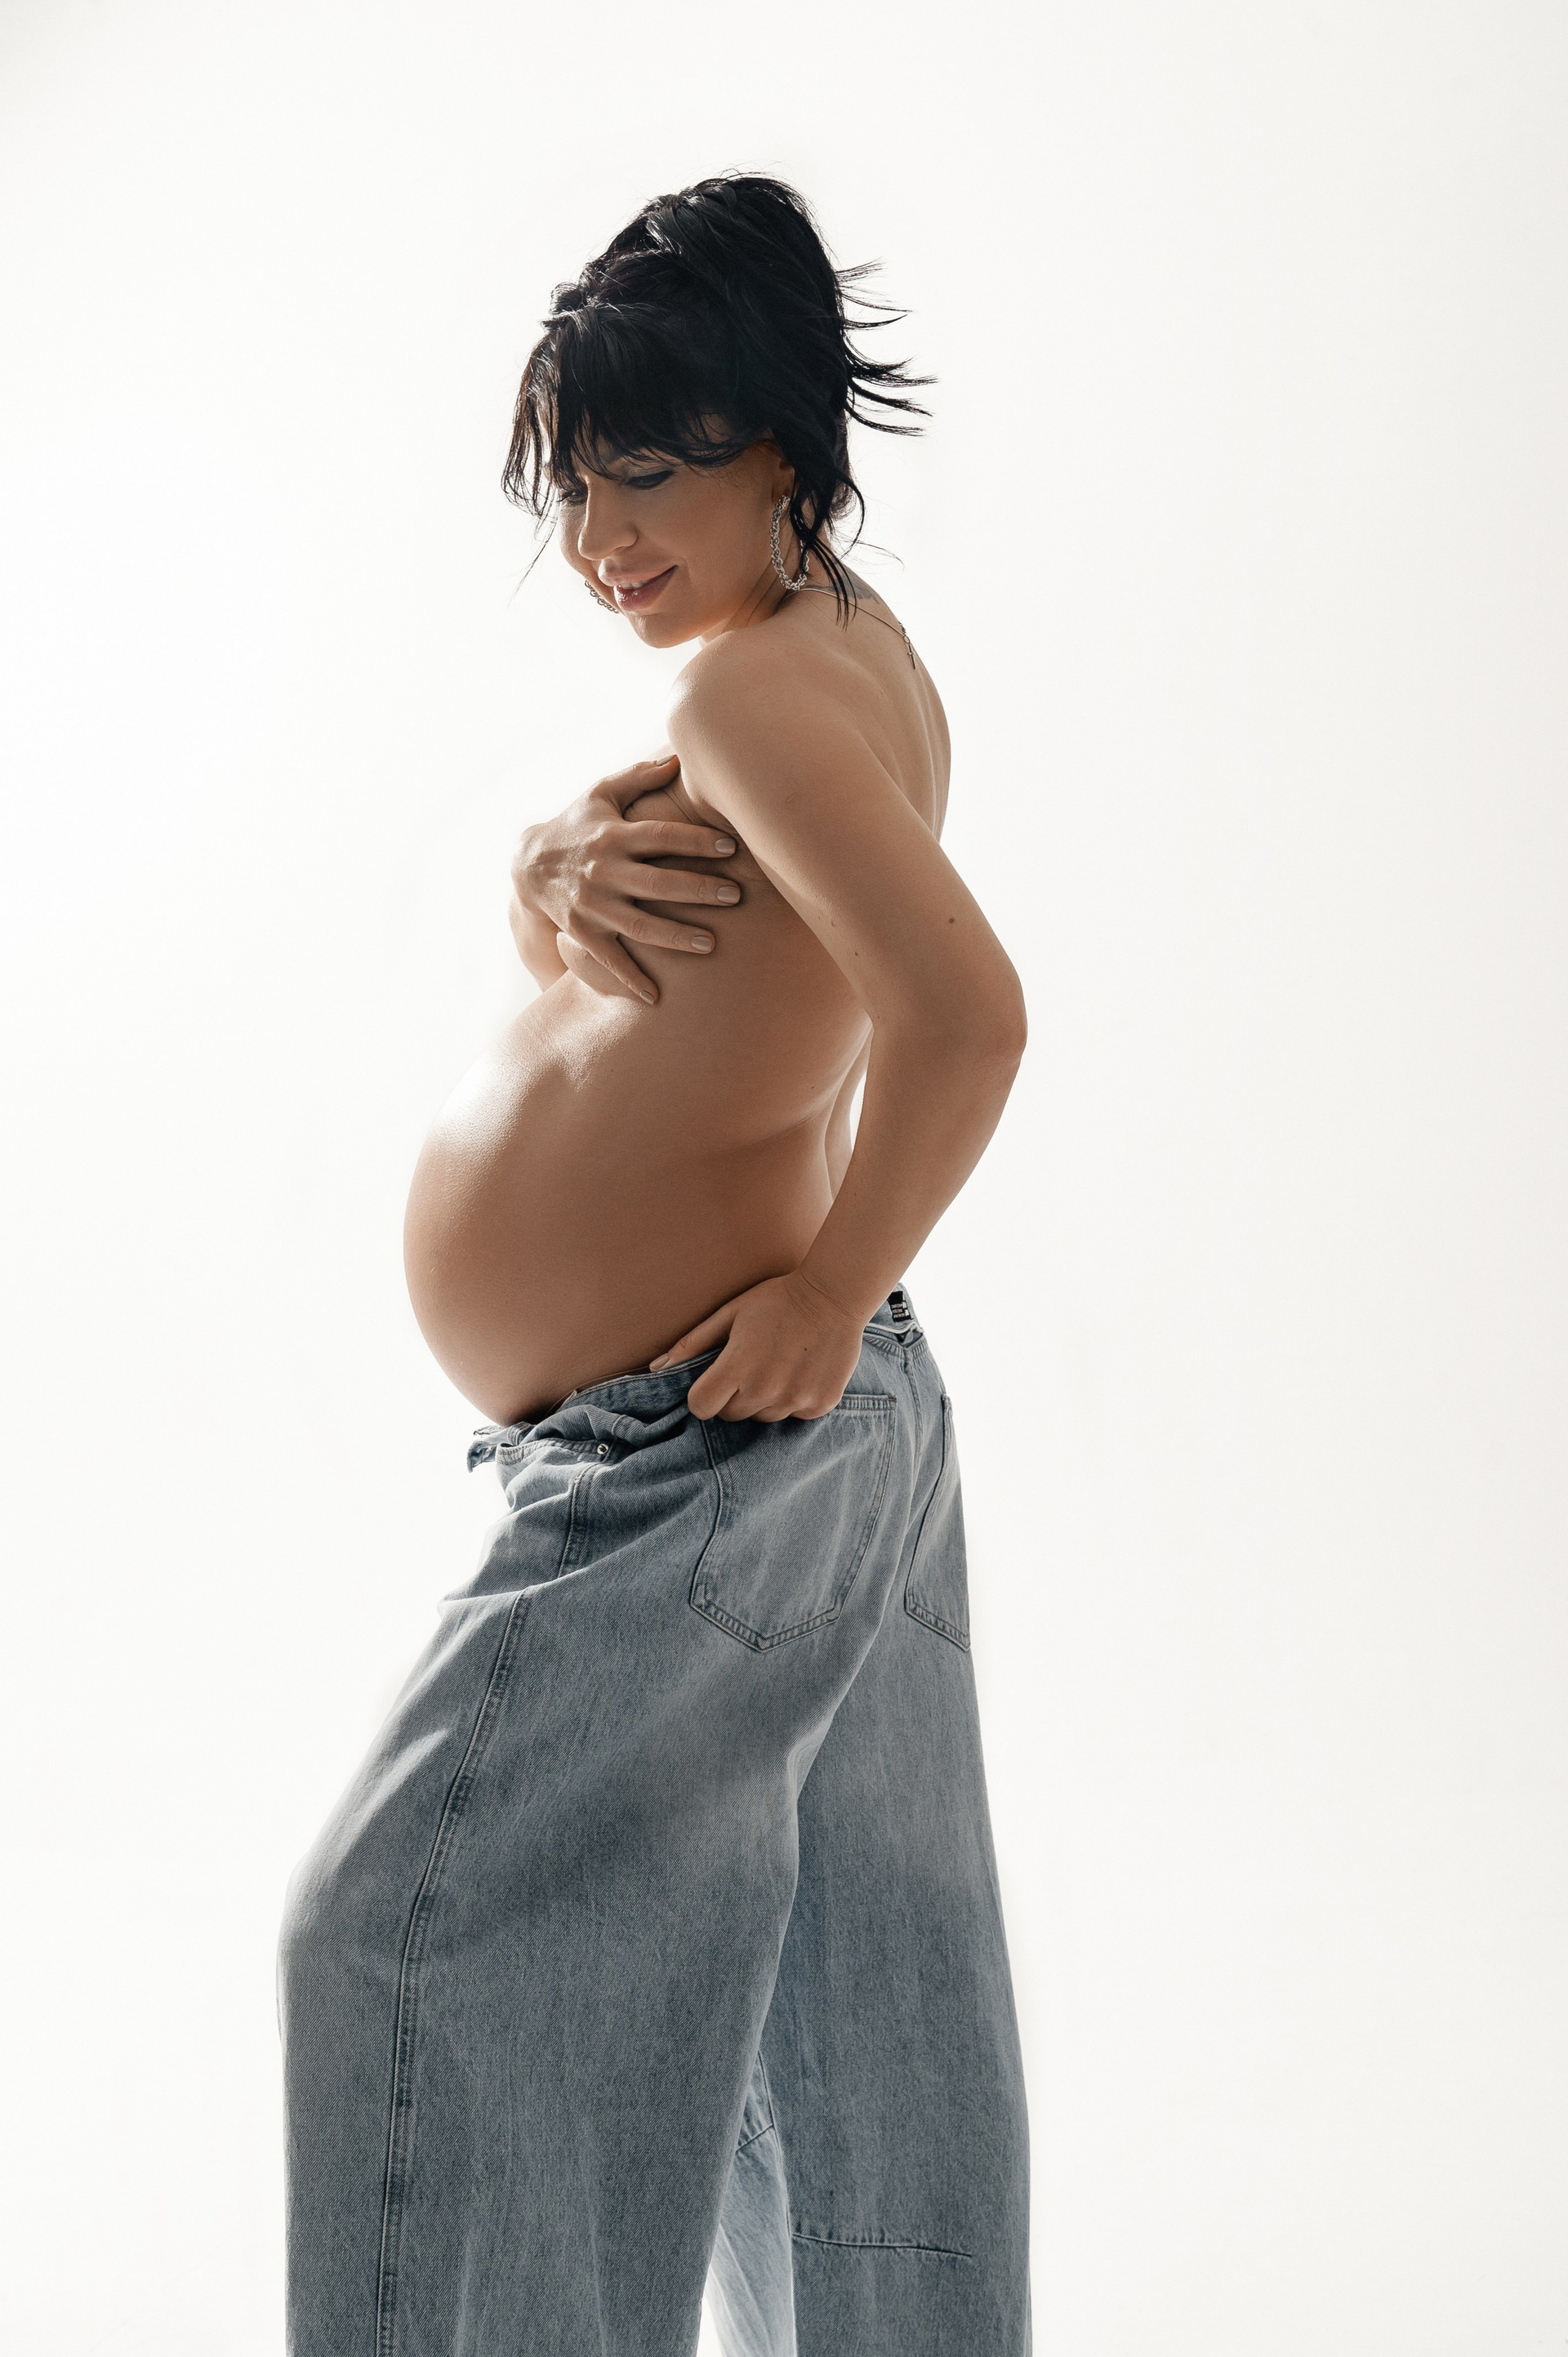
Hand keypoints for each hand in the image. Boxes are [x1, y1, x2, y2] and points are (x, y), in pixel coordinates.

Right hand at [509, 755, 741, 1004]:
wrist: (527, 865)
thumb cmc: (576, 825)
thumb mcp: (600, 794)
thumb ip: (638, 776)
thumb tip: (678, 757)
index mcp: (614, 836)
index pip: (661, 837)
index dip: (696, 841)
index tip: (730, 846)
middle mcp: (604, 871)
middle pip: (658, 883)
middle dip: (698, 890)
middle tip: (735, 896)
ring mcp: (593, 905)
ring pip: (641, 925)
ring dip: (676, 936)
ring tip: (710, 944)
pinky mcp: (584, 932)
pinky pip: (610, 959)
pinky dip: (630, 979)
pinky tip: (656, 997)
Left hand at [652, 1271, 865, 1421]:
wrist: (834, 1295)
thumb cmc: (776, 1300)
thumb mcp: (730, 1314)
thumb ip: (692, 1344)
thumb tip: (655, 1368)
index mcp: (737, 1368)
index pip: (701, 1408)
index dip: (704, 1395)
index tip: (715, 1380)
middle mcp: (765, 1391)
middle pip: (732, 1415)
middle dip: (734, 1395)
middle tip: (752, 1364)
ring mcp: (795, 1400)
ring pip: (763, 1417)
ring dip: (764, 1399)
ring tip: (779, 1364)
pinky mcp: (820, 1404)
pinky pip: (794, 1415)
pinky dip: (794, 1399)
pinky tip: (800, 1370)